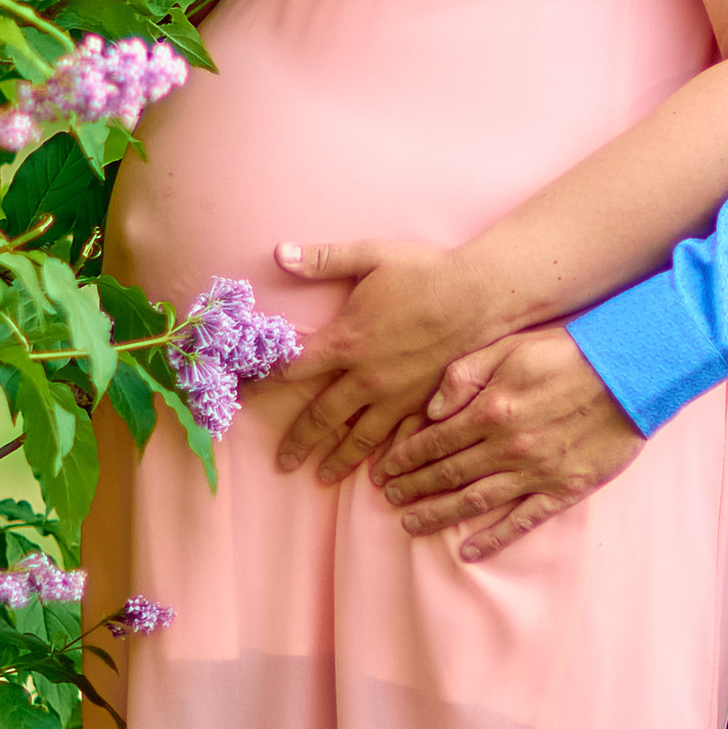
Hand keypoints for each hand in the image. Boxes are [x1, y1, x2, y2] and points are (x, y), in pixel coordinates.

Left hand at [271, 240, 476, 483]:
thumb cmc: (426, 270)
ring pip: (359, 436)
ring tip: (321, 476)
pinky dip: (385, 456)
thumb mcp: (370, 255)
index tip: (245, 398)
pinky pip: (399, 437)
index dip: (265, 383)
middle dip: (298, 440)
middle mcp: (366, 376)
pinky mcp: (425, 401)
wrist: (482, 293)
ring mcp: (397, 394)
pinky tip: (379, 471)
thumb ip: (322, 259)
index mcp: (346, 341)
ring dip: (337, 458)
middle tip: (282, 462)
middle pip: (322, 416)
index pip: (293, 370)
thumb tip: (277, 252)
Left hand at [379, 329, 643, 558]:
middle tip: (389, 498)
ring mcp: (535, 472)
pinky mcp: (563, 489)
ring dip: (439, 514)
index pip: (434, 441)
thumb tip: (431, 410)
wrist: (632, 373)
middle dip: (413, 487)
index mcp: (490, 410)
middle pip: (447, 474)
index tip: (384, 469)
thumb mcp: (510, 347)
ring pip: (475, 501)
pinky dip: (493, 538)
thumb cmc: (571, 352)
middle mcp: (506, 447)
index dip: (404, 457)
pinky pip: (521, 520)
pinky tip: (469, 551)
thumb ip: (464, 375)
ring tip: (411, 525)